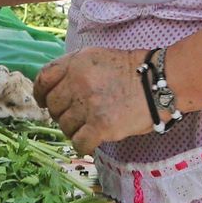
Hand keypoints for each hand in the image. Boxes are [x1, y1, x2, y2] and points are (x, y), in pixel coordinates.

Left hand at [35, 47, 154, 154]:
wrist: (161, 83)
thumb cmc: (133, 70)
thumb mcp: (98, 57)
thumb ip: (74, 68)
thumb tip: (53, 89)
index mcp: (77, 62)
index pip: (44, 79)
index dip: (40, 93)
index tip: (43, 102)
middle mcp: (79, 81)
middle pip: (53, 106)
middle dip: (62, 113)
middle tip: (78, 115)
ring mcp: (89, 104)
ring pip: (65, 126)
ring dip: (75, 129)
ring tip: (91, 125)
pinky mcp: (100, 126)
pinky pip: (79, 143)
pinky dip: (84, 145)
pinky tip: (93, 141)